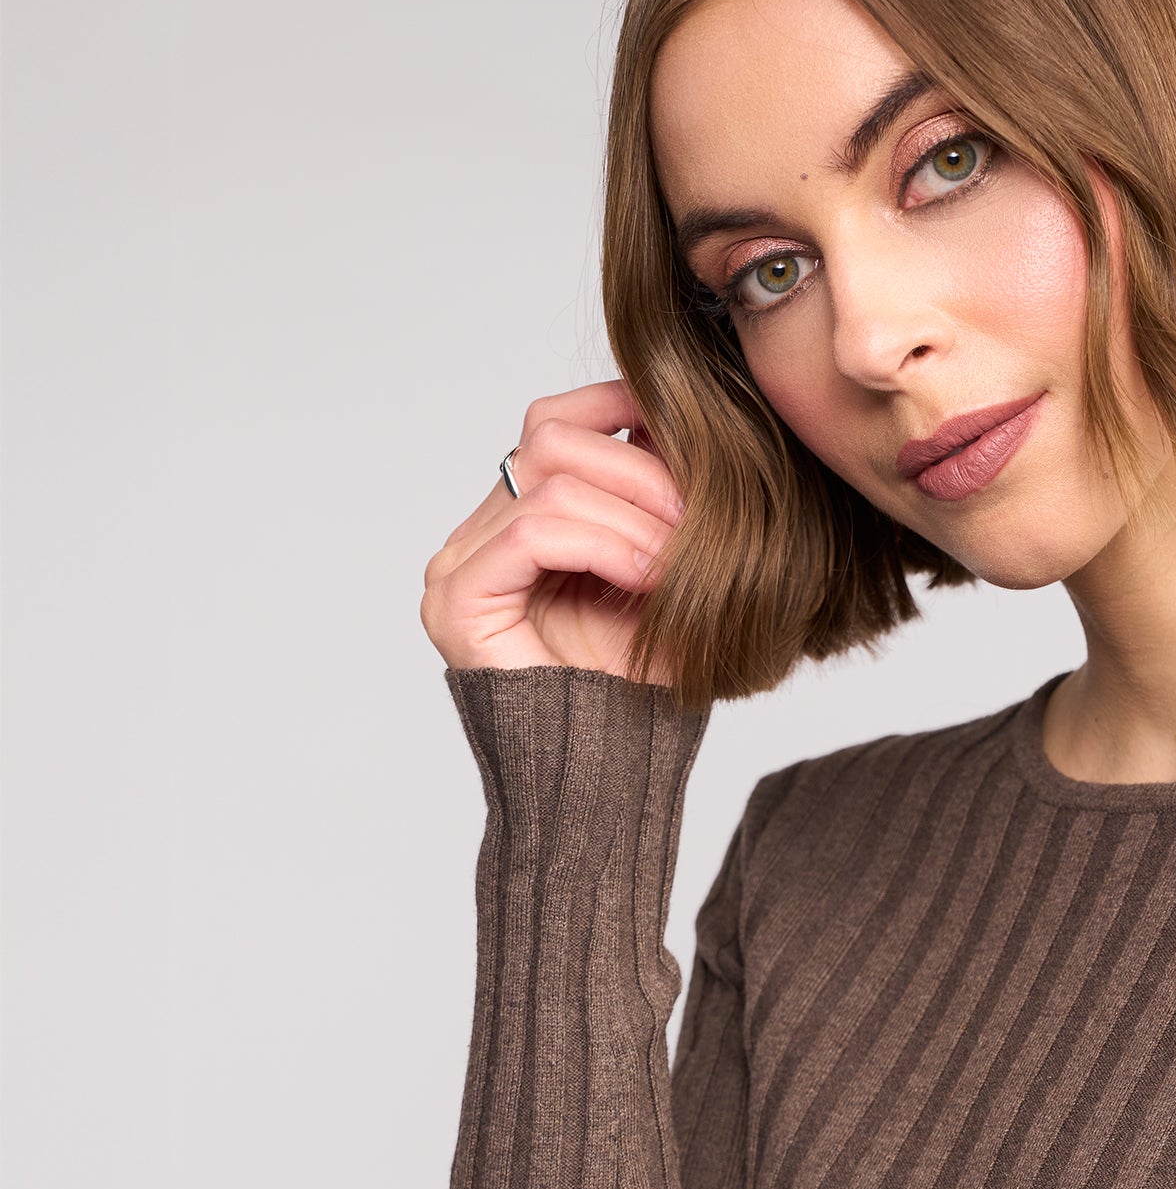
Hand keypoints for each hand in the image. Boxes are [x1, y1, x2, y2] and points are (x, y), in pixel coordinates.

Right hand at [420, 378, 684, 676]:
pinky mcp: (457, 602)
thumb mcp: (666, 569)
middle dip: (642, 470)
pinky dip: (606, 544)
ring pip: (548, 480)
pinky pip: (533, 533)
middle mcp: (478, 537)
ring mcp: (458, 566)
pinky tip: (652, 577)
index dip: (623, 411)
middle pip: (551, 438)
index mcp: (518, 520)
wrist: (615, 776)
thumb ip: (659, 497)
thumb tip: (681, 413)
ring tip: (684, 562)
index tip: (697, 443)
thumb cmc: (644, 684)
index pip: (556, 421)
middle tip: (705, 518)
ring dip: (636, 514)